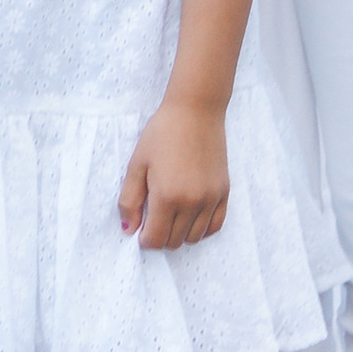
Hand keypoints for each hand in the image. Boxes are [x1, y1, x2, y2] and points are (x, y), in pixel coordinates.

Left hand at [118, 92, 230, 250]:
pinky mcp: (223, 192)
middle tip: (153, 218)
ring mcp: (211, 199)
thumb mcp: (137, 165)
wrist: (195, 111)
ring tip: (171, 215)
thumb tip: (129, 230)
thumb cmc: (162, 134)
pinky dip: (201, 228)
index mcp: (167, 197)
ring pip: (194, 237)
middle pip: (174, 241)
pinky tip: (191, 217)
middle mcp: (192, 203)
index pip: (155, 239)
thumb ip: (130, 200)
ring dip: (180, 234)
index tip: (140, 229)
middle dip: (160, 236)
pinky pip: (215, 226)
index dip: (144, 239)